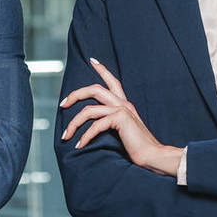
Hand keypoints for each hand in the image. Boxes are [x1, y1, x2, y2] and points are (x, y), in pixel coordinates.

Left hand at [60, 58, 182, 174]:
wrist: (154, 156)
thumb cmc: (139, 148)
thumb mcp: (124, 131)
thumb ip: (113, 123)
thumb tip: (96, 125)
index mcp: (125, 104)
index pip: (113, 81)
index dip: (102, 70)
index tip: (92, 60)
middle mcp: (123, 103)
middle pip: (94, 89)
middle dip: (75, 94)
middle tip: (62, 104)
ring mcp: (122, 110)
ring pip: (89, 110)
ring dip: (74, 123)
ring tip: (66, 135)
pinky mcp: (121, 119)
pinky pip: (95, 126)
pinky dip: (85, 136)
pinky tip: (79, 145)